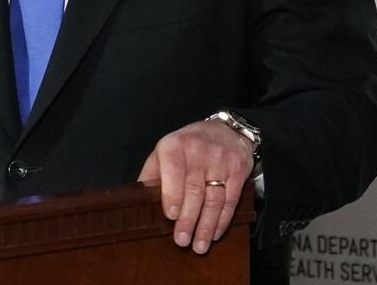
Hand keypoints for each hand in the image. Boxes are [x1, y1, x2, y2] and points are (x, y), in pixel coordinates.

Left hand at [137, 119, 254, 253]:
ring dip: (205, 226)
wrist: (226, 130)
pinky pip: (230, 201)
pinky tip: (214, 234)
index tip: (170, 216)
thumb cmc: (188, 145)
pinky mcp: (238, 172)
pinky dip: (222, 221)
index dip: (172, 194)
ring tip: (198, 245)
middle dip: (188, 219)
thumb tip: (138, 201)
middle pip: (194, 191)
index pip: (173, 171)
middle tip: (181, 240)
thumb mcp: (164, 150)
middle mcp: (199, 152)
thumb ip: (152, 173)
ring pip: (213, 199)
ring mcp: (221, 162)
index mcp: (175, 146)